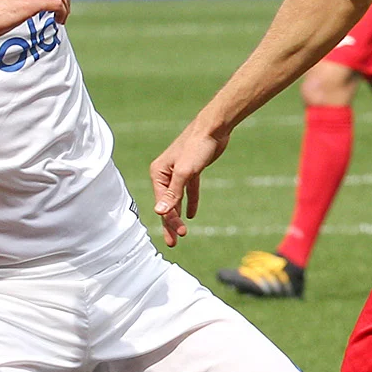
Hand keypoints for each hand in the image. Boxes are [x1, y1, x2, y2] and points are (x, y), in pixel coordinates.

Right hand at [150, 119, 229, 246]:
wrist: (214, 128)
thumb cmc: (197, 146)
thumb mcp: (185, 172)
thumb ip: (172, 193)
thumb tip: (159, 212)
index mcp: (158, 173)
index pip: (163, 203)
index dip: (170, 220)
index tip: (181, 235)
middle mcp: (165, 174)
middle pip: (167, 204)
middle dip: (170, 224)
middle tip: (174, 243)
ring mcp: (178, 173)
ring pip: (177, 200)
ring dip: (178, 216)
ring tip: (181, 234)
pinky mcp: (191, 171)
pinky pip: (189, 191)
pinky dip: (190, 202)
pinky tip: (191, 215)